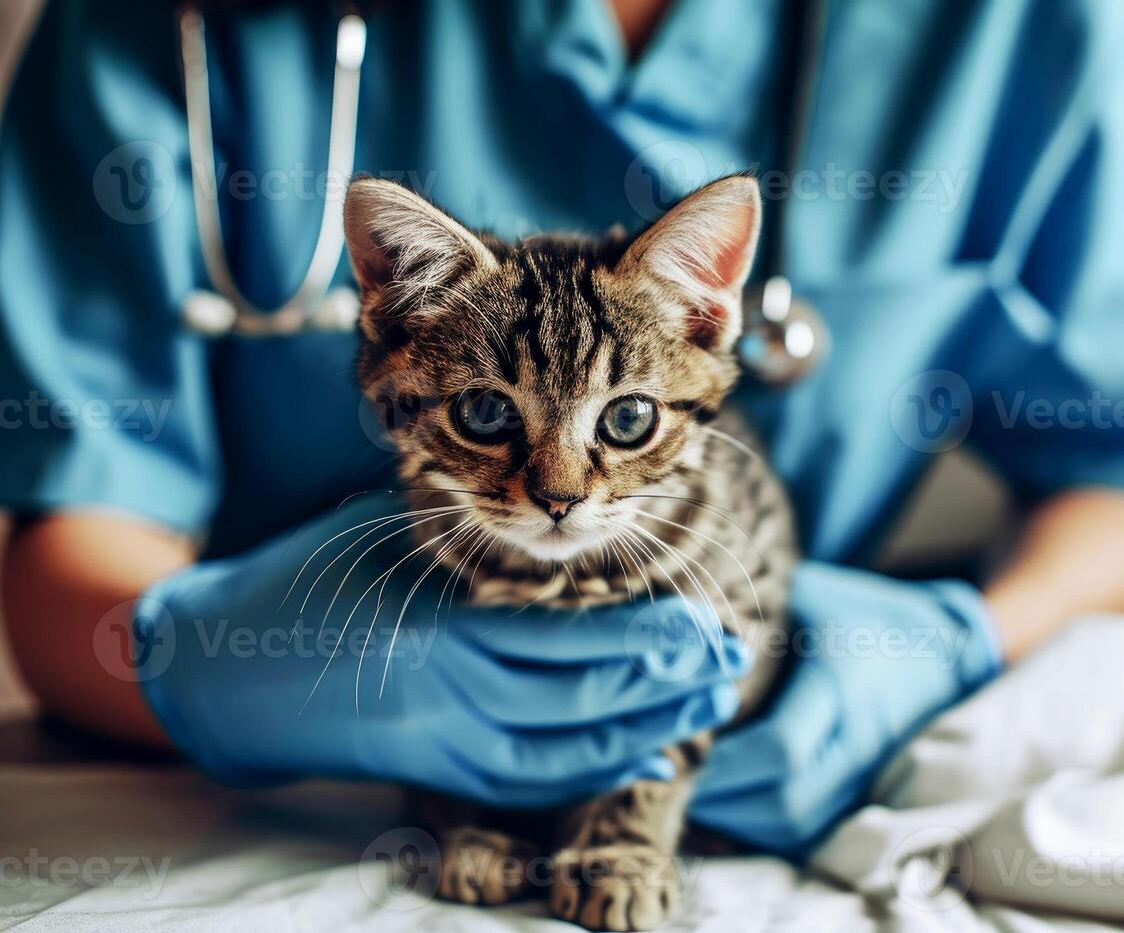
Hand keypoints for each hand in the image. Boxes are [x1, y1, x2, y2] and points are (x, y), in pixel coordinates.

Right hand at [132, 494, 747, 806]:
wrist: (222, 668)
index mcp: (446, 618)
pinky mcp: (434, 769)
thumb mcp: (387, 534)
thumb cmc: (309, 581)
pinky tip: (650, 752)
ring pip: (569, 742)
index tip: (705, 616)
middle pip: (585, 689)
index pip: (573, 632)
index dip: (648, 631)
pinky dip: (597, 767)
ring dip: (649, 723)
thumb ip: (471, 530)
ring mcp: (444, 737)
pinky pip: (530, 779)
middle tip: (731, 655)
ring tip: (709, 699)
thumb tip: (558, 513)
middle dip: (668, 676)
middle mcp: (453, 686)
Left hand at [689, 562, 1002, 856]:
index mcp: (844, 685)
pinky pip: (808, 833)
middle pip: (785, 800)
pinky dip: (762, 830)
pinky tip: (727, 807)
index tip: (680, 743)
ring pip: (795, 826)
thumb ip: (751, 612)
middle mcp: (858, 740)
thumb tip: (677, 626)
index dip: (725, 759)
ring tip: (691, 794)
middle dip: (720, 798)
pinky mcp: (861, 793)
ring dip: (736, 821)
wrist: (941, 646)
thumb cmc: (859, 612)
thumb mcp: (809, 593)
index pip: (783, 746)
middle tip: (670, 776)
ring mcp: (863, 774)